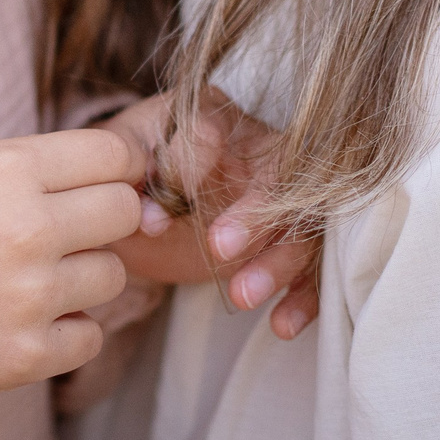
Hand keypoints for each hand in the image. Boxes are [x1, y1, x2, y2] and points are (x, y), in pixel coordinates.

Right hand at [0, 127, 146, 437]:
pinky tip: (24, 318)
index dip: (119, 165)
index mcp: (5, 170)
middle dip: (106, 216)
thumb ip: (25, 163)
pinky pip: (91, 335)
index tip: (108, 179)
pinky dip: (67, 329)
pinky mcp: (25, 356)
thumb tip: (108, 171)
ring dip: (84, 274)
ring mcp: (29, 297)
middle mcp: (27, 228)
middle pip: (125, 211)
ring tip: (32, 276)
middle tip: (72, 229)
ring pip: (114, 275)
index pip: (114, 155)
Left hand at [102, 91, 322, 340]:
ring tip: (240, 296)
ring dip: (277, 261)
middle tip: (218, 248)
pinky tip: (282, 324)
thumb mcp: (123, 169)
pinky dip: (305, 294)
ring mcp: (284, 192)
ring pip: (303, 221)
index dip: (189, 168)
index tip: (155, 215)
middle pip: (278, 173)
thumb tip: (151, 214)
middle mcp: (258, 145)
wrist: (145, 209)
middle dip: (254, 214)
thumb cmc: (132, 174)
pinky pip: (315, 263)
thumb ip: (135, 180)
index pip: (213, 129)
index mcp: (210, 114)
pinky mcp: (292, 236)